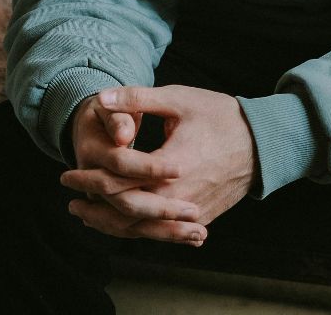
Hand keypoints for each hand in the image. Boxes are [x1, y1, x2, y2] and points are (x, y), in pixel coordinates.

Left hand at [61, 85, 256, 245]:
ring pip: (142, 230)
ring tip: (87, 218)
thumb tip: (102, 96)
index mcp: (171, 167)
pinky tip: (121, 225)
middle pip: (125, 214)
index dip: (88, 180)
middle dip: (94, 208)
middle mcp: (180, 197)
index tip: (66, 174)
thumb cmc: (221, 117)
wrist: (264, 142)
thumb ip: (139, 99)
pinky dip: (138, 231)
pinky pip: (162, 233)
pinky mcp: (201, 219)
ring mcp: (192, 213)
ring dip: (111, 226)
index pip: (118, 182)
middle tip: (70, 200)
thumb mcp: (179, 100)